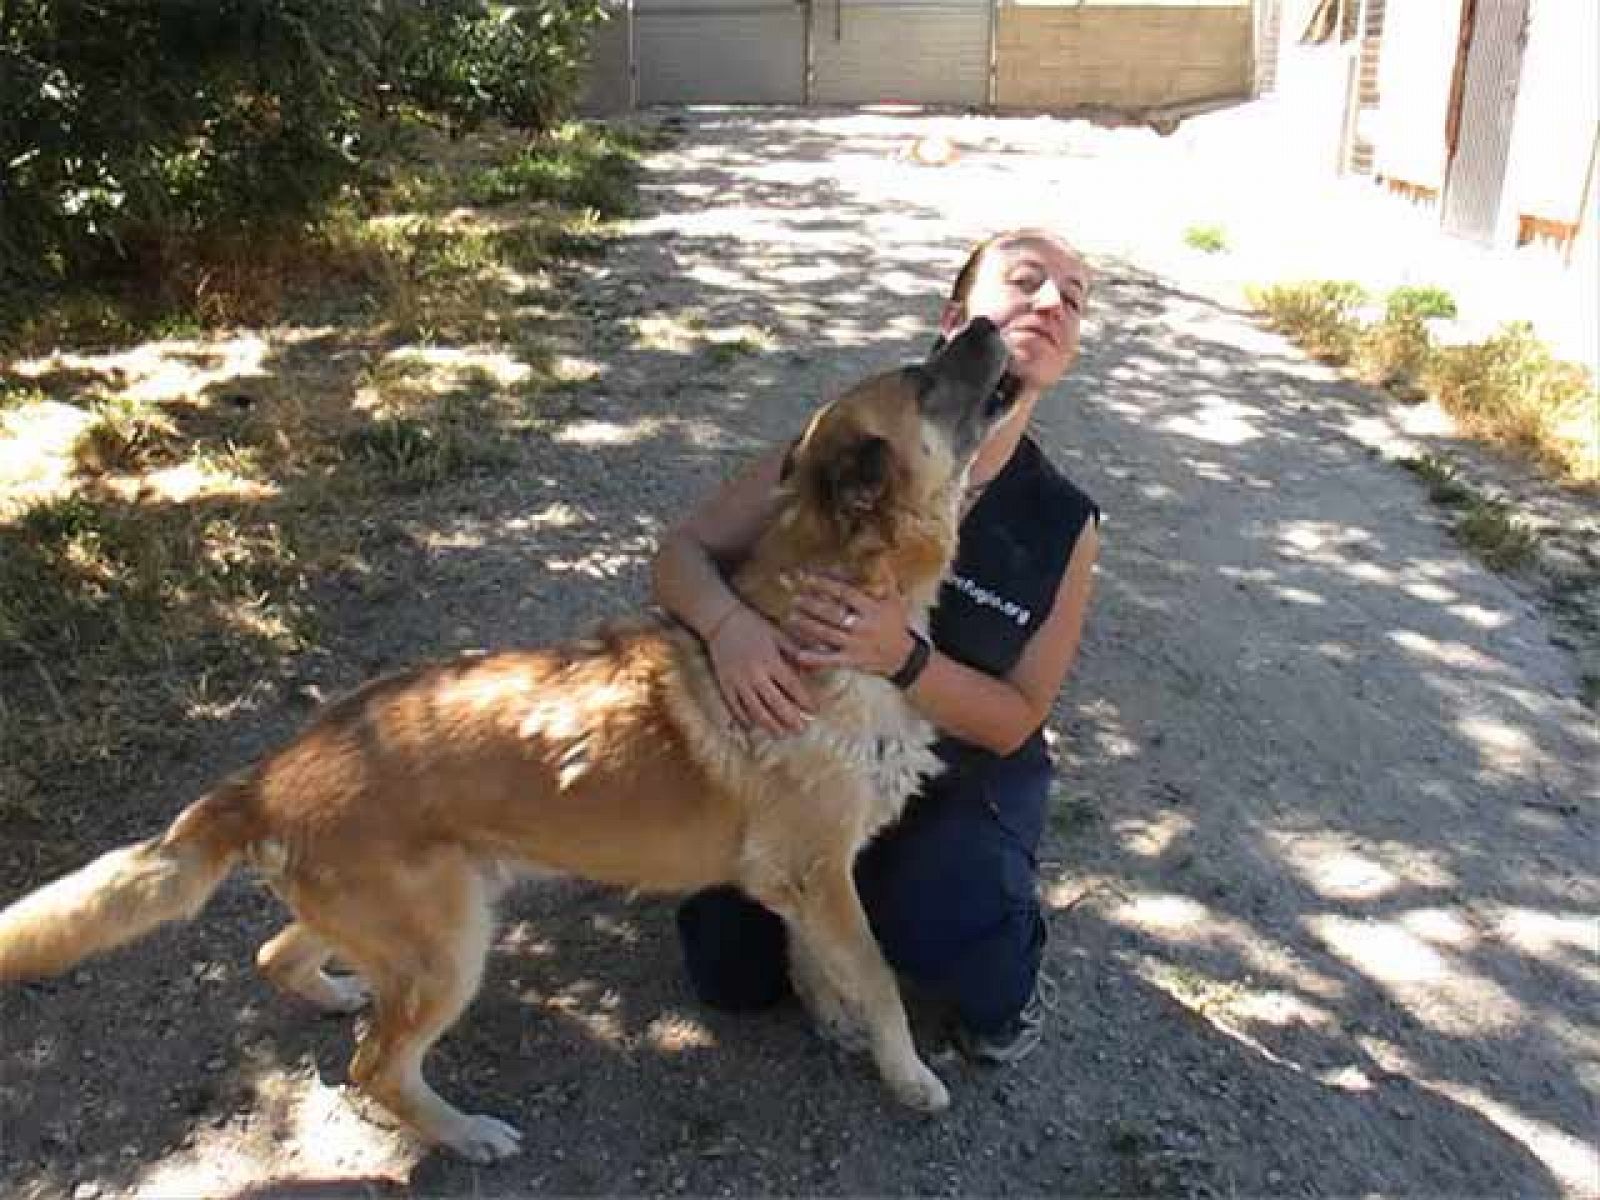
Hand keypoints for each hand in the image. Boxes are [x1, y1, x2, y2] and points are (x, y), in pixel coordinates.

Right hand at [707, 605, 814, 735]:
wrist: (721, 620)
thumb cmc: (753, 626)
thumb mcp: (778, 634)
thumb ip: (795, 652)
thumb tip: (814, 669)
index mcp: (771, 660)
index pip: (792, 686)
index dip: (805, 700)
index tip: (815, 710)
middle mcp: (755, 674)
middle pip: (776, 703)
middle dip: (791, 719)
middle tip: (802, 730)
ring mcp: (738, 681)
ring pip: (755, 710)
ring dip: (770, 724)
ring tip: (781, 734)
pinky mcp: (724, 684)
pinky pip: (734, 707)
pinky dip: (744, 718)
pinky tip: (753, 726)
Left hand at [784, 572, 914, 676]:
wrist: (902, 657)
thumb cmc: (895, 625)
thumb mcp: (895, 601)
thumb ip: (885, 579)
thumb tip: (879, 556)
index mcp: (873, 610)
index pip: (846, 594)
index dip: (826, 585)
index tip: (809, 579)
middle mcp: (864, 628)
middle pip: (832, 614)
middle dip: (811, 605)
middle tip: (795, 599)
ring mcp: (856, 646)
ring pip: (826, 635)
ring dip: (806, 626)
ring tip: (791, 617)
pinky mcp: (851, 662)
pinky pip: (829, 660)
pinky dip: (814, 658)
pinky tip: (798, 653)